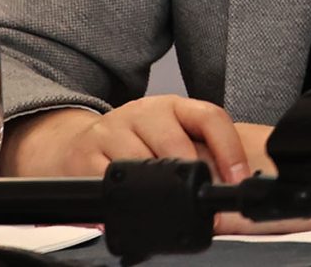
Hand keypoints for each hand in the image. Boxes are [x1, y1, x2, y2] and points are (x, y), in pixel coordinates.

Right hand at [0, 95, 250, 181]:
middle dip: (191, 177)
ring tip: (166, 204)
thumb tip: (232, 180)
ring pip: (142, 163)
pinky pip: (109, 180)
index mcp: (172, 106)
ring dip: (158, 190)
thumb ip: (196, 152)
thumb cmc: (132, 143)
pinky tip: (130, 203)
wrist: (74, 144)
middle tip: (200, 203)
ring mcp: (112, 130)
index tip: (236, 178)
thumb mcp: (167, 137)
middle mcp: (143, 112)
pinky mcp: (84, 154)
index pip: (210, 117)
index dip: (229, 149)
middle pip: (175, 143)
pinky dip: (123, 197)